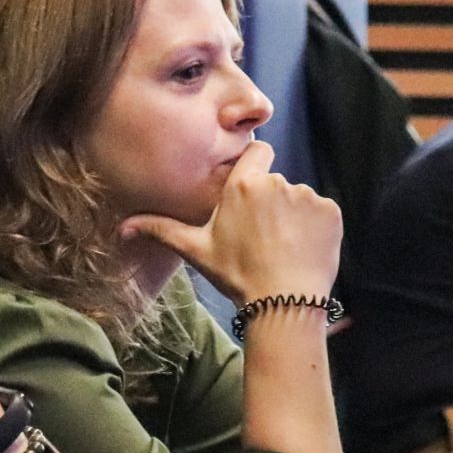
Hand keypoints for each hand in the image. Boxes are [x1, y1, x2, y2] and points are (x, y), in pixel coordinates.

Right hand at [120, 140, 341, 304]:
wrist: (283, 302)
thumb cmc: (237, 275)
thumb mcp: (196, 251)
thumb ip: (161, 231)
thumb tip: (122, 228)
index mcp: (243, 185)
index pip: (258, 150)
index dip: (256, 167)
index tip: (251, 192)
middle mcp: (277, 183)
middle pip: (276, 183)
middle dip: (271, 204)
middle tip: (262, 238)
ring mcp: (307, 196)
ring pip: (299, 199)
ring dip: (293, 217)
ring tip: (283, 248)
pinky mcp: (331, 212)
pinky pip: (322, 213)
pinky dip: (315, 228)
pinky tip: (303, 251)